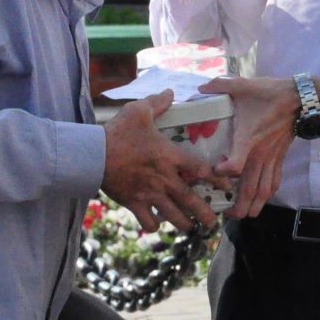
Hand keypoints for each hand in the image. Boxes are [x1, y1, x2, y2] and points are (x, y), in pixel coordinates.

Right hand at [103, 90, 219, 232]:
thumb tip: (171, 92)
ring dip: (184, 224)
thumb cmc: (118, 132)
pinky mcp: (134, 203)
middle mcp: (164, 179)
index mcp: (170, 157)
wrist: (92, 154)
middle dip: (205, 214)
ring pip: (173, 216)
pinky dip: (154, 225)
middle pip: (191, 201)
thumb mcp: (138, 111)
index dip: (218, 180)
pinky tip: (157, 223)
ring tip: (190, 227)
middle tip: (212, 222)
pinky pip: (148, 221)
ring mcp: (149, 194)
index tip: (226, 187)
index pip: (202, 170)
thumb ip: (158, 102)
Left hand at [199, 75, 299, 217]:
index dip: (223, 173)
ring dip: (255, 205)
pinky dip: (267, 194)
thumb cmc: (270, 94)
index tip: (215, 170)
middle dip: (240, 206)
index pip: (235, 165)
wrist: (299, 99)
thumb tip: (200, 86)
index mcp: (248, 139)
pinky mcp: (279, 158)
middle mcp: (259, 154)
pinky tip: (261, 199)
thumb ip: (219, 85)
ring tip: (244, 214)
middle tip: (229, 214)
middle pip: (250, 188)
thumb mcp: (242, 86)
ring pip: (264, 190)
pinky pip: (275, 181)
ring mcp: (271, 158)